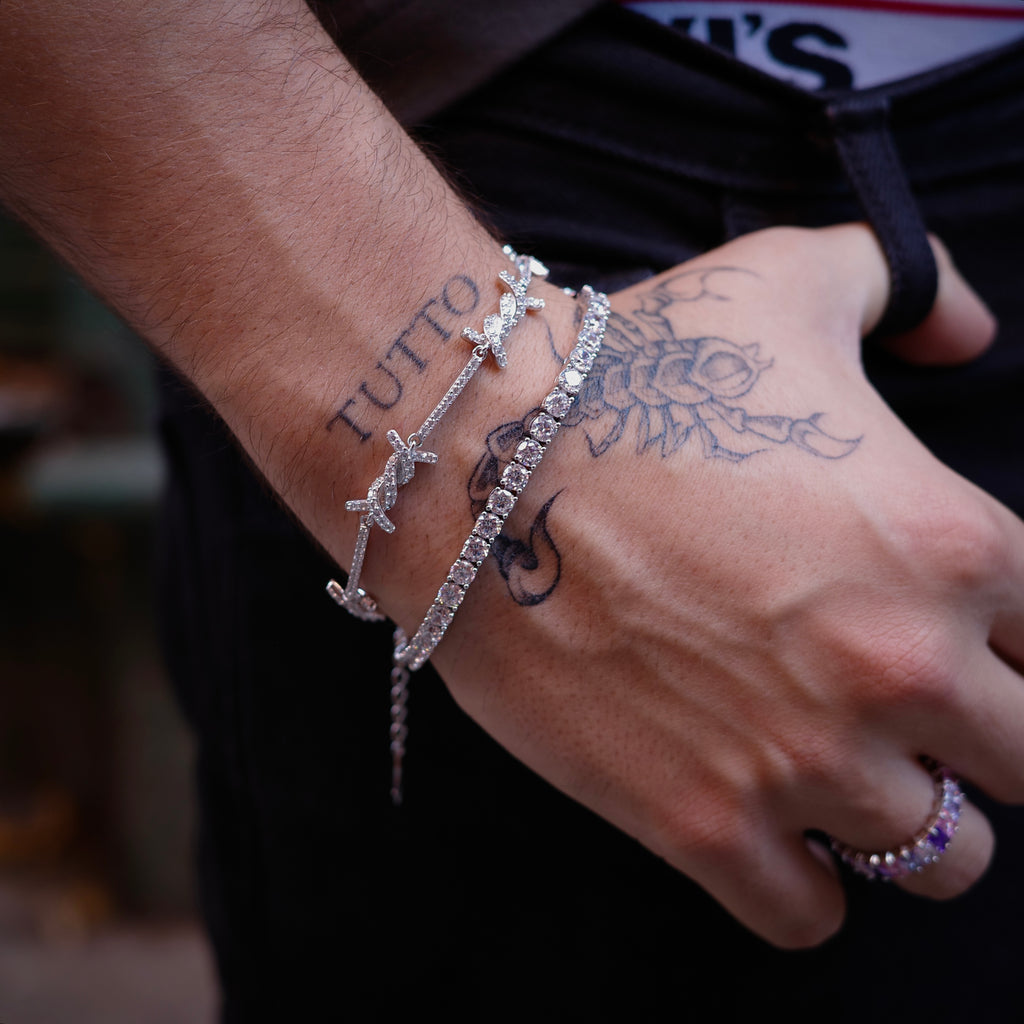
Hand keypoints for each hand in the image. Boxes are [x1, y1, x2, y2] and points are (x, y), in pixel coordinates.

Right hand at [427, 224, 1023, 946]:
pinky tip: (762, 820)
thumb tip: (961, 328)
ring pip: (939, 862)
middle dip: (974, 739)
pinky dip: (799, 882)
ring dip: (896, 816)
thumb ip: (909, 282)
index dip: (1008, 640)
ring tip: (826, 760)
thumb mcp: (787, 276)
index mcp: (950, 543)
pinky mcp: (699, 822)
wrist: (473, 457)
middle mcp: (899, 667)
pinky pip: (808, 916)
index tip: (948, 631)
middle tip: (890, 699)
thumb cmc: (635, 366)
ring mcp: (800, 760)